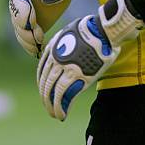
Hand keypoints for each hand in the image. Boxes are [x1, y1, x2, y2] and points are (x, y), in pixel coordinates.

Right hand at [9, 0, 94, 56]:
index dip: (26, 13)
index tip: (35, 23)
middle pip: (17, 15)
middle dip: (25, 29)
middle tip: (38, 37)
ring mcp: (23, 9)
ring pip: (18, 27)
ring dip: (26, 39)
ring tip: (37, 46)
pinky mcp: (28, 21)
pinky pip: (23, 34)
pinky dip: (28, 44)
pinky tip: (36, 50)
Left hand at [37, 0, 144, 119]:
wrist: (102, 30)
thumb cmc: (92, 30)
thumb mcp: (71, 32)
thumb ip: (65, 42)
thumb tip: (66, 48)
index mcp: (53, 47)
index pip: (42, 70)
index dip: (42, 83)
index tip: (45, 91)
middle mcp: (55, 58)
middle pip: (45, 82)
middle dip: (45, 97)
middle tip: (48, 106)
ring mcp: (64, 67)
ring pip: (50, 91)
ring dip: (51, 106)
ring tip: (54, 114)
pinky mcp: (75, 76)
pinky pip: (62, 95)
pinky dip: (60, 107)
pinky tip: (61, 115)